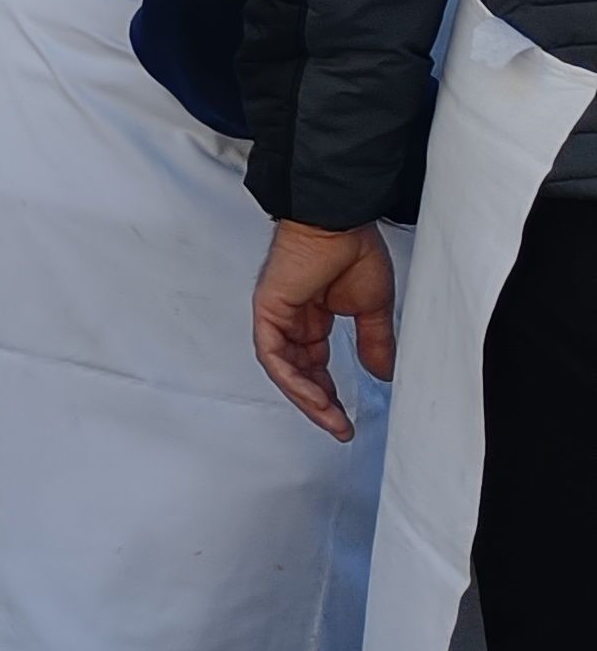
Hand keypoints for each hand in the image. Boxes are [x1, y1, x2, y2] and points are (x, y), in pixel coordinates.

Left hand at [253, 219, 395, 440]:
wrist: (340, 223)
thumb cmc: (353, 251)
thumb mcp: (371, 308)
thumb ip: (374, 342)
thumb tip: (383, 374)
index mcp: (313, 316)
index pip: (313, 363)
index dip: (328, 392)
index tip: (346, 417)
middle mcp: (292, 318)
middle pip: (297, 371)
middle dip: (318, 403)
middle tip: (339, 427)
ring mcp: (277, 315)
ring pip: (283, 369)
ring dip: (307, 398)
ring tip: (331, 419)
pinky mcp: (268, 311)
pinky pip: (273, 354)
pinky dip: (292, 378)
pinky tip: (315, 396)